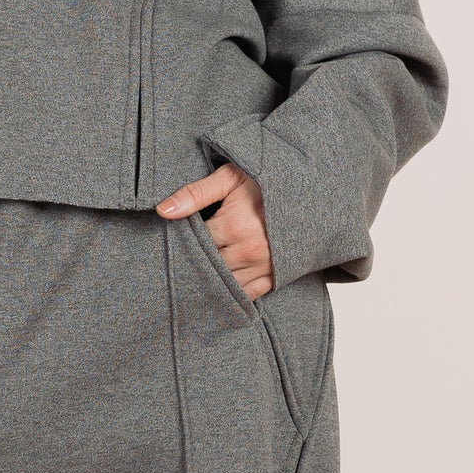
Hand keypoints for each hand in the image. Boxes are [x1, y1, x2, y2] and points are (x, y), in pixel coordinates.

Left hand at [156, 162, 273, 300]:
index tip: (176, 237)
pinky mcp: (275, 276)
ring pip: (224, 285)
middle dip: (195, 261)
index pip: (196, 243)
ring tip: (196, 273)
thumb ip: (195, 192)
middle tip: (181, 258)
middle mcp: (249, 251)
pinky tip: (218, 289)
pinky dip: (232, 294)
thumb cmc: (267, 181)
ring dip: (210, 280)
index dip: (184, 241)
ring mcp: (263, 267)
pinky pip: (247, 295)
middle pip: (207, 267)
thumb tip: (162, 211)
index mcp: (234, 226)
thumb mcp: (230, 177)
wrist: (311, 191)